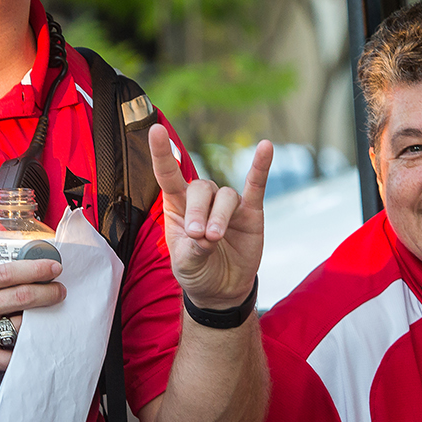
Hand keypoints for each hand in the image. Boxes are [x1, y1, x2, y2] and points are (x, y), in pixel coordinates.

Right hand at [0, 259, 65, 386]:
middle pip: (20, 297)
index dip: (35, 269)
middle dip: (47, 292)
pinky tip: (36, 345)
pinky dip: (26, 351)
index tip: (53, 268)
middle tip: (60, 290)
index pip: (6, 273)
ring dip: (41, 320)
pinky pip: (10, 356)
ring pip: (20, 326)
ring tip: (52, 315)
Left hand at [149, 123, 272, 309]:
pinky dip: (260, 167)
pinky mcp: (251, 212)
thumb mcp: (185, 265)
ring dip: (219, 216)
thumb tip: (208, 235)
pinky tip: (265, 147)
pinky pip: (256, 185)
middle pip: (201, 188)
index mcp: (177, 206)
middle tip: (197, 234)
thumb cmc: (197, 271)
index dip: (162, 154)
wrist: (222, 290)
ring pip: (225, 196)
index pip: (168, 175)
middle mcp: (202, 199)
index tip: (156, 131)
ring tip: (214, 239)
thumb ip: (193, 249)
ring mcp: (228, 204)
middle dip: (198, 210)